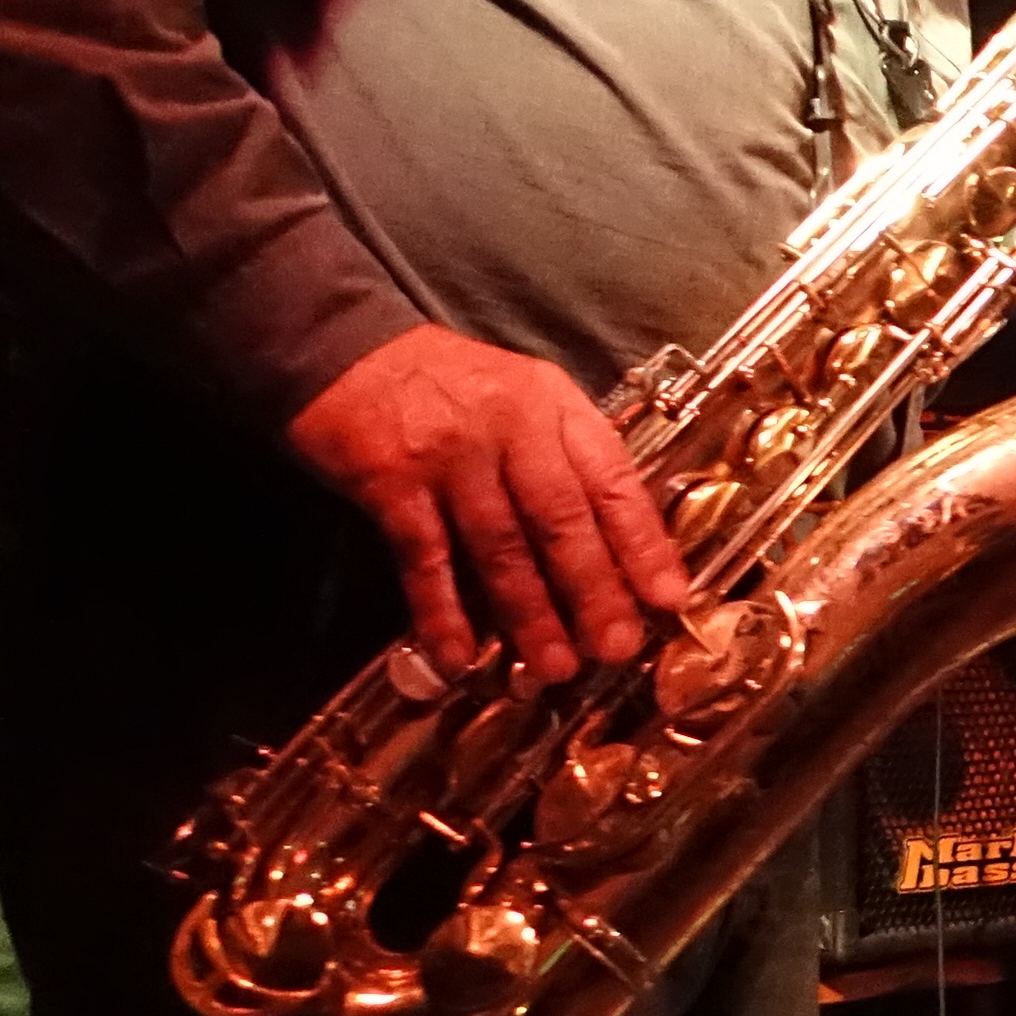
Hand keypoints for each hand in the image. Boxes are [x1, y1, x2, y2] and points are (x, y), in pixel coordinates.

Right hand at [284, 326, 692, 685]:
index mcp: (554, 406)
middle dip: (593, 591)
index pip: (613, 480)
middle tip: (615, 649)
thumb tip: (615, 544)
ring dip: (528, 614)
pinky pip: (424, 557)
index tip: (670, 598)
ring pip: (500, 545)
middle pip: (562, 519)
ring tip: (552, 667)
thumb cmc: (449, 383)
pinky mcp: (391, 481)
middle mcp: (511, 426)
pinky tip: (458, 656)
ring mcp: (451, 455)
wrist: (346, 348)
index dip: (643, 543)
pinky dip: (442, 611)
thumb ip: (566, 456)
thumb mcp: (525, 395)